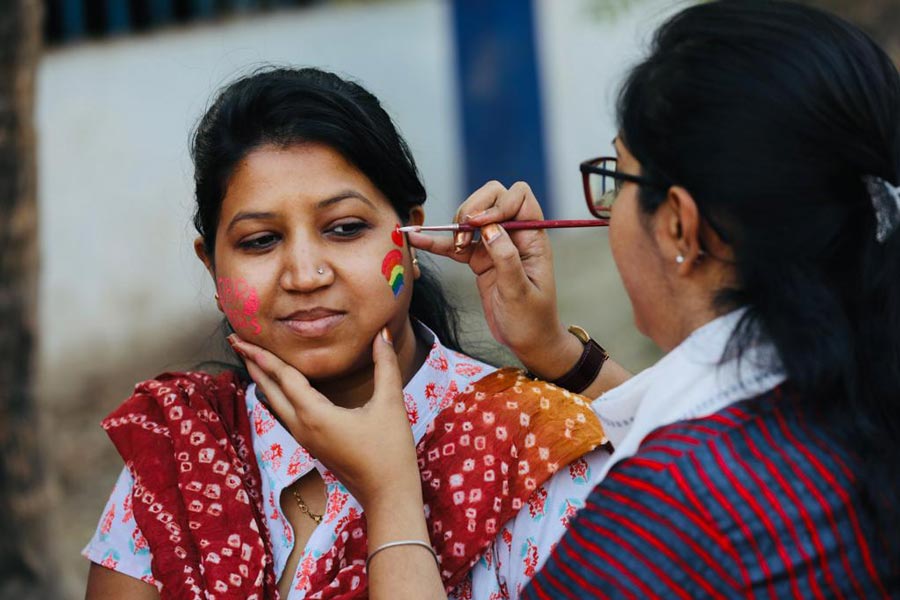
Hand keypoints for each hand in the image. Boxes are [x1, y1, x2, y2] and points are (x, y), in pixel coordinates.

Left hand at [228, 329, 421, 509]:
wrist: (387, 494)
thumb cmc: (390, 451)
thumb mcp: (390, 404)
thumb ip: (386, 365)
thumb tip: (383, 333)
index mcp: (315, 414)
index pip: (283, 377)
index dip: (262, 355)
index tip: (240, 338)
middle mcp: (302, 426)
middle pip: (270, 390)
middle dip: (253, 364)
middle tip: (235, 342)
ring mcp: (305, 438)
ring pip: (275, 403)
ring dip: (262, 380)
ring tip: (251, 361)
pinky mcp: (312, 444)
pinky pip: (285, 414)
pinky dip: (276, 395)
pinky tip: (276, 390)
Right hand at [408, 181, 579, 377]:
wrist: (527, 342)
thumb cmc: (532, 320)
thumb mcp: (520, 292)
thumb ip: (506, 258)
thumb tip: (490, 228)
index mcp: (533, 237)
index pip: (519, 197)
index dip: (499, 203)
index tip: (481, 225)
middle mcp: (515, 235)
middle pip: (493, 197)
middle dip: (474, 208)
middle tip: (464, 234)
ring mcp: (495, 245)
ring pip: (472, 217)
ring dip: (457, 226)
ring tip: (455, 247)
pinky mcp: (479, 260)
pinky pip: (456, 244)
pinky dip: (438, 242)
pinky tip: (418, 239)